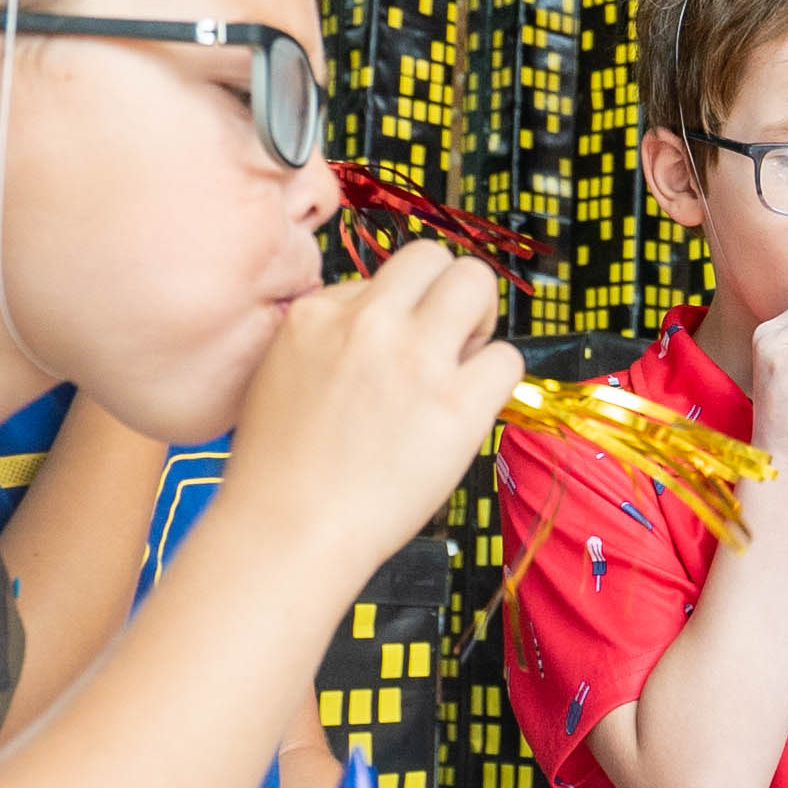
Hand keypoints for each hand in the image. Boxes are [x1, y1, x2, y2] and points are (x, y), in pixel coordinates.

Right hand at [228, 241, 519, 582]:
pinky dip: (498, 380)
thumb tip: (379, 328)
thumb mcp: (280, 377)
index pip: (379, 280)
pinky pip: (507, 357)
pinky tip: (470, 410)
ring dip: (480, 319)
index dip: (395, 316)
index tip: (388, 357)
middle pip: (433, 257)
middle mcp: (367, 324)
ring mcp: (414, 360)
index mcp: (315, 314)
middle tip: (446, 342)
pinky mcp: (456, 404)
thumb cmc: (280, 472)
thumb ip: (327, 342)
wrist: (288, 531)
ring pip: (477, 282)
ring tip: (462, 367)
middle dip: (448, 292)